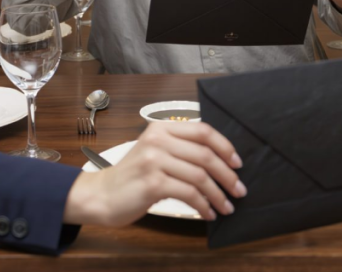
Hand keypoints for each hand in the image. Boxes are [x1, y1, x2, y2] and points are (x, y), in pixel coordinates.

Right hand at [62, 122, 245, 226]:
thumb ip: (180, 148)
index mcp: (162, 128)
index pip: (203, 130)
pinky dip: (203, 205)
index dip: (225, 146)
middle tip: (239, 189)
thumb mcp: (155, 151)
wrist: (103, 195)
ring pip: (200, 175)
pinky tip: (208, 213)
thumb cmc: (134, 176)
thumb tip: (219, 160)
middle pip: (205, 154)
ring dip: (218, 194)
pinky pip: (189, 193)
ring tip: (226, 206)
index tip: (237, 163)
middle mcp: (158, 139)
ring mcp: (155, 160)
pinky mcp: (153, 182)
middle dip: (227, 174)